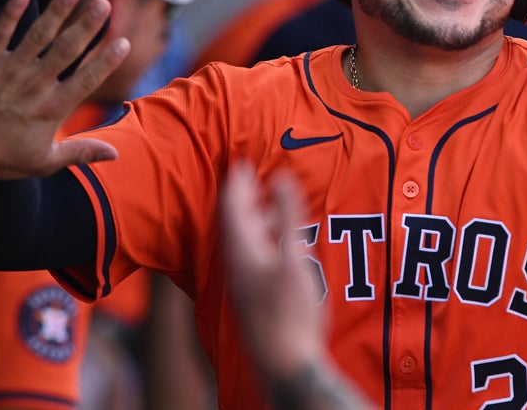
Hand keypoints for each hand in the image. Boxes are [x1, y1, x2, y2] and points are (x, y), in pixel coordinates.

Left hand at [0, 0, 129, 178]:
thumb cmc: (0, 156)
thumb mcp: (44, 162)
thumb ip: (81, 153)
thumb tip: (115, 154)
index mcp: (52, 109)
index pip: (86, 80)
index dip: (106, 61)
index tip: (124, 42)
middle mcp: (34, 86)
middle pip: (66, 51)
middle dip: (87, 26)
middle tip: (104, 4)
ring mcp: (8, 71)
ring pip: (37, 36)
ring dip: (56, 11)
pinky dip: (10, 14)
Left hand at [221, 164, 373, 409]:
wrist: (287, 363)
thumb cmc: (290, 311)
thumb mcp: (293, 258)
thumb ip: (288, 216)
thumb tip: (280, 177)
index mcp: (242, 253)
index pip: (232, 209)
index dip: (236, 184)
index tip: (240, 163)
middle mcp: (239, 266)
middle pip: (237, 225)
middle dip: (244, 199)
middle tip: (252, 178)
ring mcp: (246, 283)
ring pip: (247, 242)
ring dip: (257, 221)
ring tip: (271, 205)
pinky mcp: (256, 297)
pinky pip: (255, 257)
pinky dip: (265, 240)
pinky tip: (280, 244)